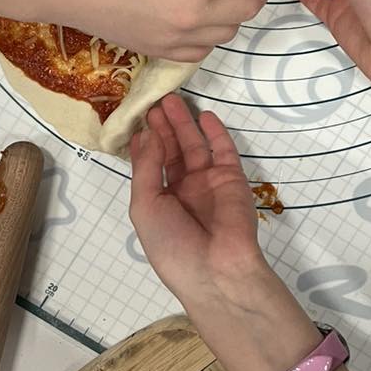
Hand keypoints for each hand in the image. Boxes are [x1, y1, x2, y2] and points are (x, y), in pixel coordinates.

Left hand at [130, 94, 271, 302]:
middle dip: (163, 127)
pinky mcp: (232, 179)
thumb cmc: (172, 244)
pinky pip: (224, 151)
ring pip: (195, 145)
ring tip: (171, 100)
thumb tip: (146, 134)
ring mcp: (209, 182)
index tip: (137, 118)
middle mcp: (184, 189)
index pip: (151, 164)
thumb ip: (146, 167)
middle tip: (154, 102)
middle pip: (172, 150)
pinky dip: (215, 133)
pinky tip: (204, 115)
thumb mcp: (145, 207)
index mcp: (160, 200)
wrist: (217, 270)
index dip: (145, 142)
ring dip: (183, 124)